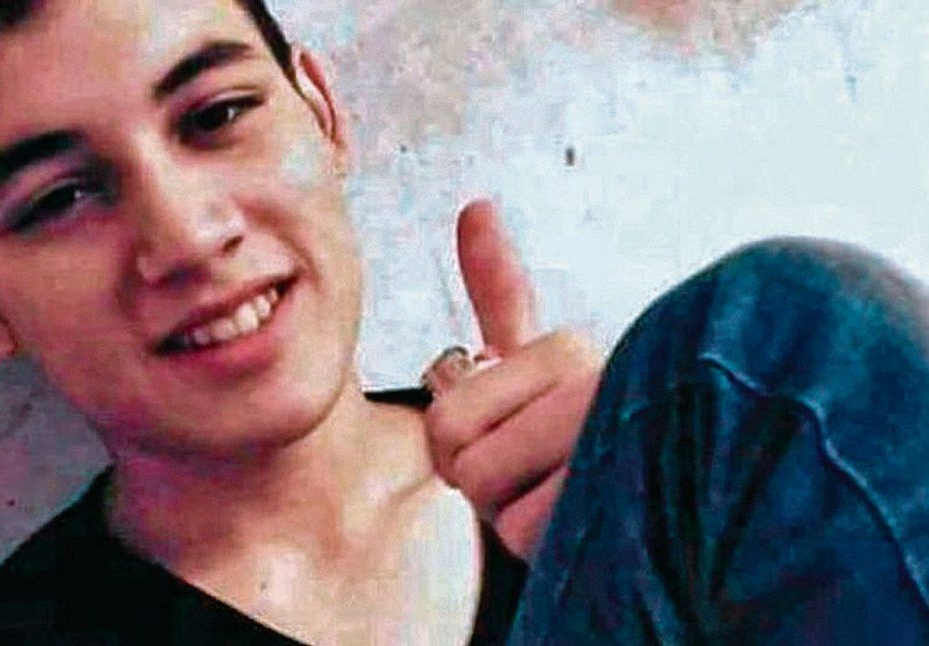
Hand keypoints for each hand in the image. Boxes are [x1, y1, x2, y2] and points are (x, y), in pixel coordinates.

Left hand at [424, 200, 602, 559]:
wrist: (675, 511)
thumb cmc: (581, 441)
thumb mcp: (535, 366)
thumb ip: (502, 295)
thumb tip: (477, 203)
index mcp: (565, 351)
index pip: (457, 397)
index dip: (454, 438)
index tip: (496, 393)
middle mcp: (593, 379)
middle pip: (455, 440)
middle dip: (480, 477)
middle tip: (536, 475)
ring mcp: (612, 437)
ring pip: (487, 482)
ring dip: (513, 513)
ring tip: (565, 500)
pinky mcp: (622, 495)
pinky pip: (525, 527)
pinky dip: (543, 543)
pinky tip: (589, 528)